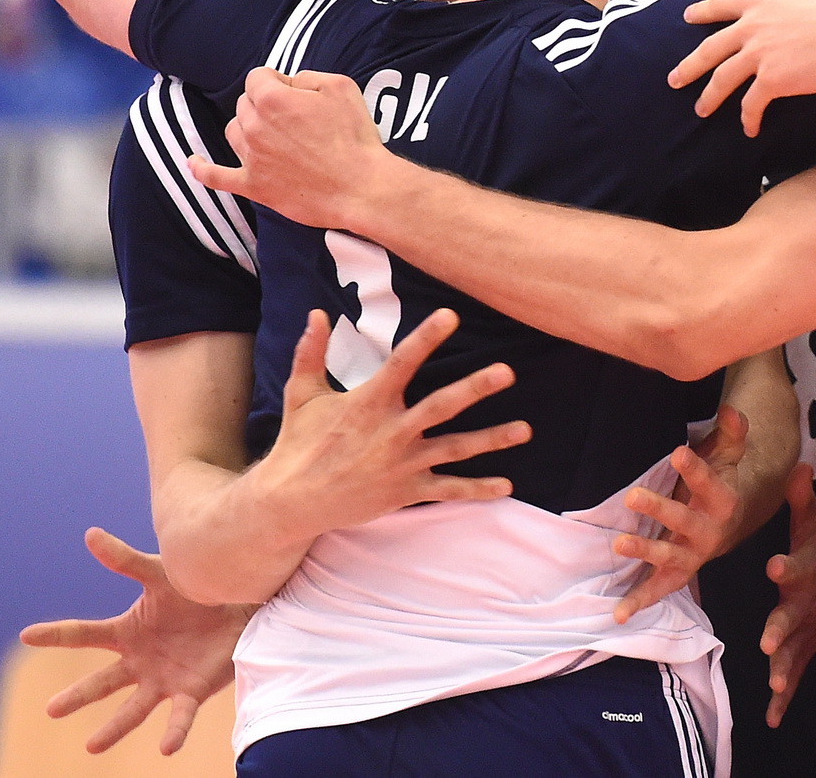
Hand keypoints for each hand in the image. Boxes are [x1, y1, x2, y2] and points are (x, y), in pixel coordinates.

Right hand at [17, 529, 247, 754]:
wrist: (241, 604)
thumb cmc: (196, 590)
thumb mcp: (161, 574)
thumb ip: (126, 560)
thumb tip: (90, 534)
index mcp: (128, 632)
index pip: (85, 634)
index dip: (57, 634)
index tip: (26, 634)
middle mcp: (139, 661)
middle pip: (103, 681)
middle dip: (78, 695)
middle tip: (51, 709)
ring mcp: (163, 679)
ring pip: (134, 708)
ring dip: (114, 728)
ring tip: (92, 746)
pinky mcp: (192, 691)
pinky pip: (180, 716)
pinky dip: (174, 732)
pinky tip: (165, 748)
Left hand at [190, 67, 392, 231]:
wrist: (361, 188)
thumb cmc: (355, 138)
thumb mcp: (341, 87)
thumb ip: (308, 76)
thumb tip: (291, 82)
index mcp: (272, 98)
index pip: (258, 77)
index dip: (279, 82)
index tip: (298, 94)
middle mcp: (254, 126)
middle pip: (245, 104)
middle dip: (265, 105)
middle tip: (296, 119)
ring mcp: (250, 157)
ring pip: (233, 132)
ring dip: (248, 128)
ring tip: (273, 136)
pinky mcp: (253, 185)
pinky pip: (215, 176)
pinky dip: (201, 169)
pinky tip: (193, 162)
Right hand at [249, 309, 528, 546]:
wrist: (289, 503)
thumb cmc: (298, 444)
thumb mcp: (301, 395)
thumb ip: (312, 353)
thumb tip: (316, 312)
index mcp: (368, 402)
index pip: (403, 362)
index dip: (426, 338)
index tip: (451, 315)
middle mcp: (391, 432)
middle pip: (441, 406)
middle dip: (475, 388)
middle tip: (507, 372)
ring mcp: (402, 464)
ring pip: (454, 448)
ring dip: (491, 439)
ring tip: (525, 430)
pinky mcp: (405, 491)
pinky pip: (447, 490)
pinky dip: (477, 489)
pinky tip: (506, 485)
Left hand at [613, 405, 750, 622]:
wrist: (735, 522)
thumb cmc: (725, 481)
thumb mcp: (732, 454)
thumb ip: (733, 432)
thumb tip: (729, 409)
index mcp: (724, 500)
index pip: (708, 482)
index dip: (694, 468)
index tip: (677, 453)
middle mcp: (710, 531)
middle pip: (684, 520)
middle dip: (660, 509)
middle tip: (633, 496)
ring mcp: (694, 555)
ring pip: (670, 556)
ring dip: (645, 551)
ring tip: (619, 543)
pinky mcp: (679, 572)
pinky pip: (660, 589)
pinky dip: (639, 602)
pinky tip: (617, 614)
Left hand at [671, 0, 815, 132]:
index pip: (721, 5)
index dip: (702, 12)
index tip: (688, 17)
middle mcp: (752, 24)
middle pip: (710, 49)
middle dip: (689, 66)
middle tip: (674, 79)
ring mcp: (759, 53)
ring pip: (722, 79)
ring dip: (709, 97)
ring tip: (701, 110)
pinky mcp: (771, 80)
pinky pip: (751, 103)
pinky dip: (747, 118)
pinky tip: (749, 129)